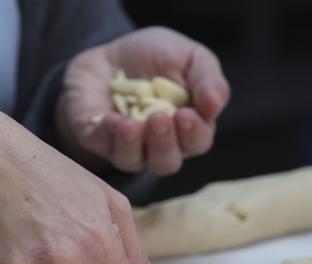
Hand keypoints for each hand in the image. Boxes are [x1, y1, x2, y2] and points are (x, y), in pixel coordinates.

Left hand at [56, 27, 229, 175]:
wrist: (109, 52)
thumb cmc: (156, 56)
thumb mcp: (189, 57)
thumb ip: (208, 79)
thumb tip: (215, 106)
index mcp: (186, 128)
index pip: (197, 141)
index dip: (194, 133)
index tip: (187, 115)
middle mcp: (157, 145)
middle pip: (167, 161)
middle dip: (164, 143)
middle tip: (160, 119)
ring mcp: (126, 146)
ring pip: (133, 161)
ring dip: (134, 145)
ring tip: (132, 123)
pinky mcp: (96, 138)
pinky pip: (102, 146)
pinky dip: (107, 135)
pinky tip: (111, 120)